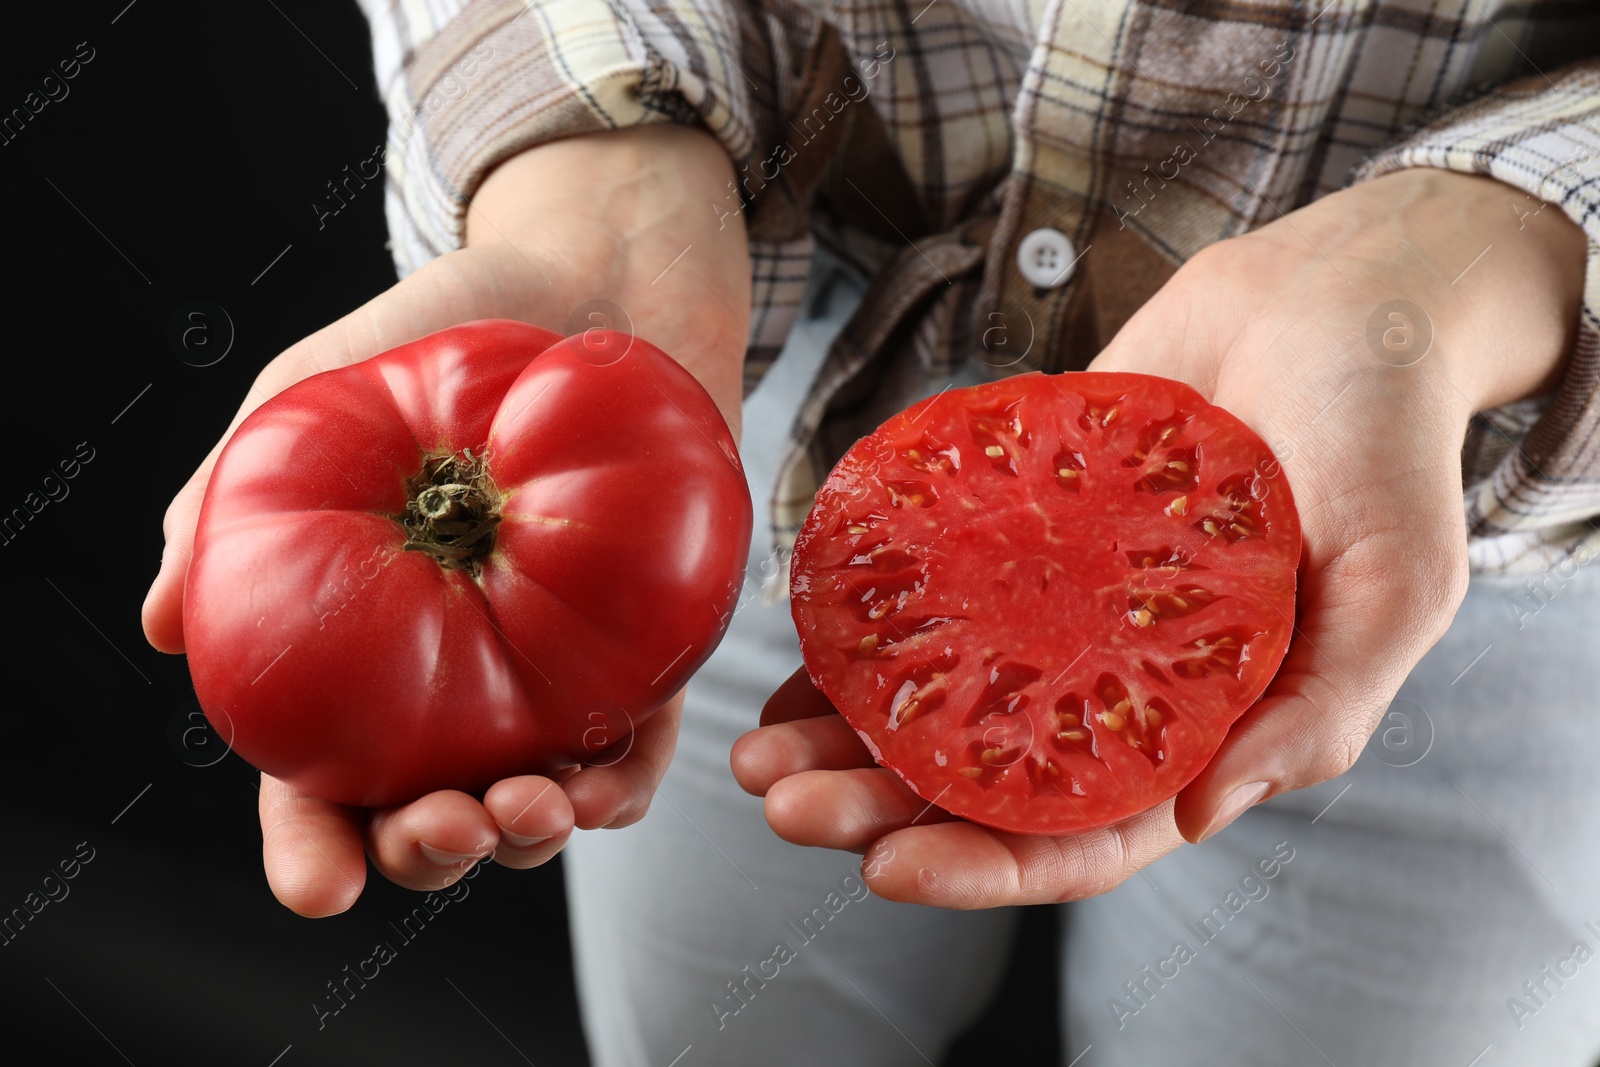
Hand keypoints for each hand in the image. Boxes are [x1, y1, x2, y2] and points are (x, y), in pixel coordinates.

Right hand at [143, 124, 750, 915]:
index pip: (320, 776)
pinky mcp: (650, 644)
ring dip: (526, 840)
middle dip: (428, 857)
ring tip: (524, 810)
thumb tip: (157, 625)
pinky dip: (623, 787)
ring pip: (535, 805)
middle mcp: (455, 676)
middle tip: (437, 830)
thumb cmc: (445, 324)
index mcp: (359, 645)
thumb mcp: (313, 390)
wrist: (598, 267)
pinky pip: (639, 748)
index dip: (312, 847)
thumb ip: (232, 496)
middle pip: (430, 815)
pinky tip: (602, 789)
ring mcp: (555, 670)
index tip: (319, 887)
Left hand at [733, 168, 1586, 907]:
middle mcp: (1115, 680)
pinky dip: (863, 625)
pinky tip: (801, 644)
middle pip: (980, 777)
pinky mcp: (1022, 527)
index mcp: (1201, 727)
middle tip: (782, 801)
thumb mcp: (1395, 587)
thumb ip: (1315, 714)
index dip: (985, 865)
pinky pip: (932, 589)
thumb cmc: (1386, 443)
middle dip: (876, 804)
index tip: (885, 869)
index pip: (1083, 834)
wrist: (1336, 301)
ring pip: (938, 693)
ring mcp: (1060, 604)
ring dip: (845, 732)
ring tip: (755, 746)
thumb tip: (1197, 820)